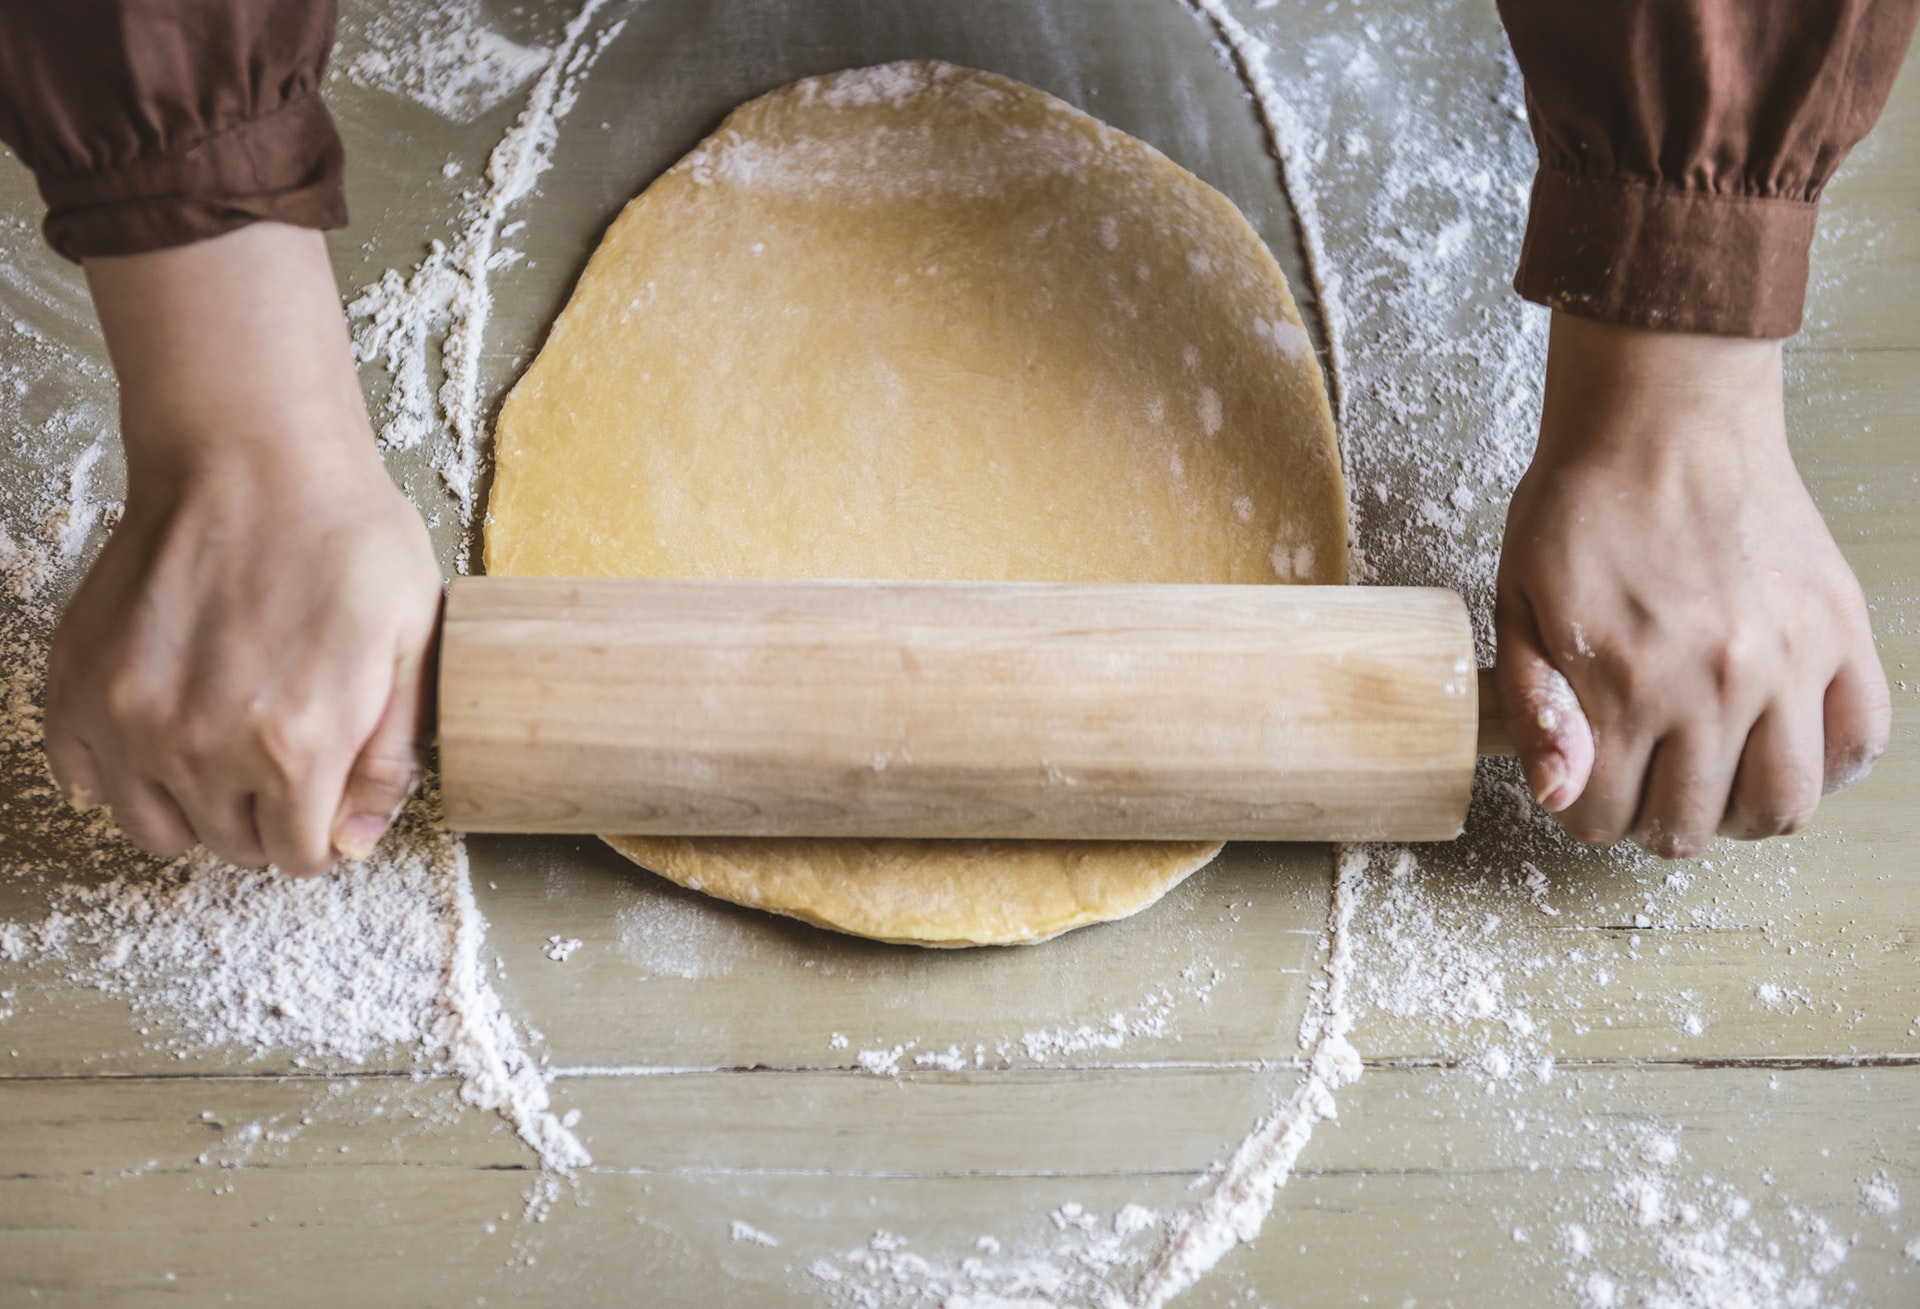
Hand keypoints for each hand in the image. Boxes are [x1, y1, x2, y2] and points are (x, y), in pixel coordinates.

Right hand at [45, 224, 442, 875]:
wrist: (252, 458)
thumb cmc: (345, 538)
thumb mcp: (412, 645)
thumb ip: (389, 755)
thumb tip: (357, 838)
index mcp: (294, 747)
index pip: (300, 855)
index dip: (322, 833)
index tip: (326, 801)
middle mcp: (201, 747)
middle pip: (231, 844)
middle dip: (266, 819)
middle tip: (285, 764)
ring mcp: (129, 719)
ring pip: (156, 827)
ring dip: (195, 806)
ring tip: (227, 753)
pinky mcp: (80, 683)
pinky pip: (83, 776)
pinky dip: (118, 772)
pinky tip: (160, 735)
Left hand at [1495, 312, 1889, 857]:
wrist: (1662, 418)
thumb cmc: (1581, 505)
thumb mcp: (1518, 605)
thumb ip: (1535, 708)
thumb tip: (1560, 793)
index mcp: (1626, 682)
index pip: (1604, 817)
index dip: (1581, 809)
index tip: (1582, 778)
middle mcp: (1716, 685)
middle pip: (1691, 827)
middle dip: (1650, 819)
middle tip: (1640, 778)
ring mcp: (1790, 661)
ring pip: (1784, 807)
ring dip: (1739, 813)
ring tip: (1710, 777)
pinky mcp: (1840, 632)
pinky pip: (1861, 740)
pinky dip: (1827, 765)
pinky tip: (1780, 745)